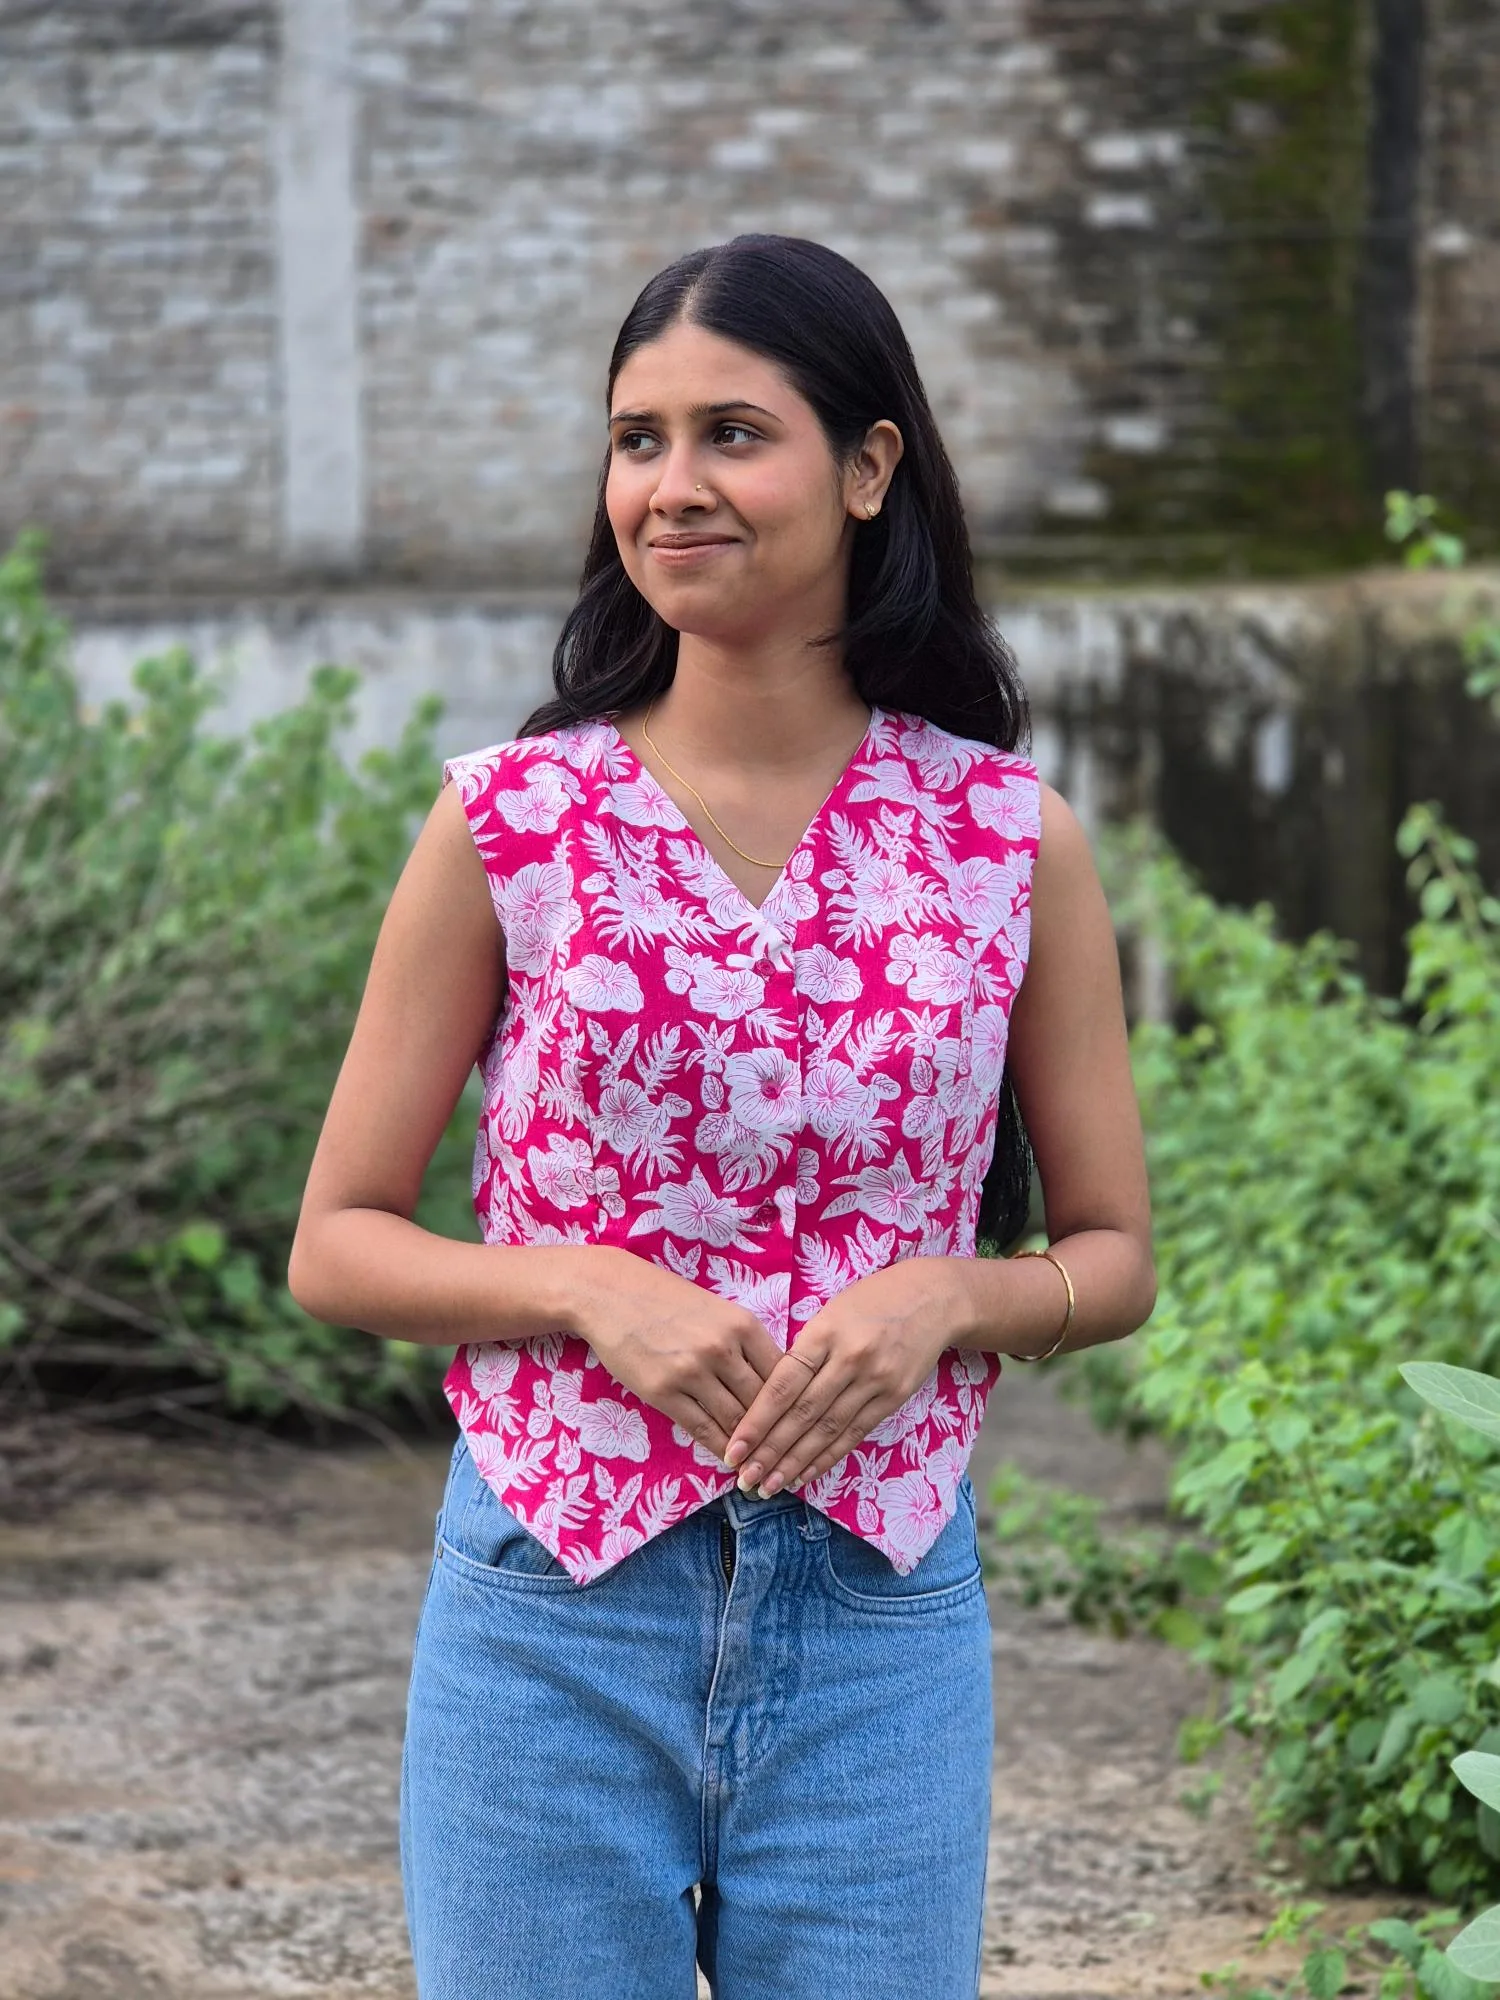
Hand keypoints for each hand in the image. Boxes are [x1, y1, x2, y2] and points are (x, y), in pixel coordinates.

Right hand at [569, 1247, 784, 1463]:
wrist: (610, 1293)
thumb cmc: (668, 1299)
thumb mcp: (718, 1311)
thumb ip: (746, 1344)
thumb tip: (774, 1385)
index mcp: (743, 1325)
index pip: (783, 1376)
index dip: (793, 1405)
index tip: (799, 1426)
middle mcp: (722, 1348)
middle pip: (761, 1403)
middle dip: (775, 1433)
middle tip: (787, 1456)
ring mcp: (692, 1372)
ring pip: (734, 1420)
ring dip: (749, 1447)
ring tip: (760, 1465)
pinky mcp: (663, 1392)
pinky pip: (701, 1428)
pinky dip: (719, 1447)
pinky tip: (728, 1459)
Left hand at [722, 1257, 979, 1496]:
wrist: (934, 1299)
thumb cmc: (871, 1301)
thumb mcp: (831, 1311)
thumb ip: (805, 1350)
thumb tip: (769, 1395)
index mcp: (824, 1332)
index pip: (783, 1385)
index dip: (756, 1421)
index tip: (733, 1448)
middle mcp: (849, 1359)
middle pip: (803, 1414)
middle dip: (770, 1451)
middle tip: (744, 1478)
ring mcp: (875, 1381)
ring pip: (827, 1430)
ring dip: (796, 1463)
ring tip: (769, 1486)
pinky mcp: (894, 1398)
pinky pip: (854, 1434)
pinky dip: (828, 1458)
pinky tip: (806, 1475)